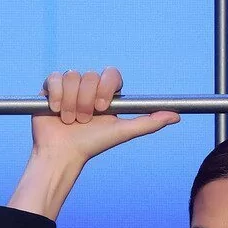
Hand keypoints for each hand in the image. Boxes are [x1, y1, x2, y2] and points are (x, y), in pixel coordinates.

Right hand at [30, 66, 177, 164]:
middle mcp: (89, 86)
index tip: (103, 107)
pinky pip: (55, 78)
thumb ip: (149, 122)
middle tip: (85, 120)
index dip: (106, 87)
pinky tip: (57, 111)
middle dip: (87, 101)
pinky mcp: (51, 87)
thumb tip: (177, 116)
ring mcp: (70, 86)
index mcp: (107, 93)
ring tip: (70, 119)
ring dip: (71, 102)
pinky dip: (57, 97)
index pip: (112, 74)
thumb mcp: (123, 132)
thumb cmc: (94, 143)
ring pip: (72, 76)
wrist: (63, 152)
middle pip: (90, 76)